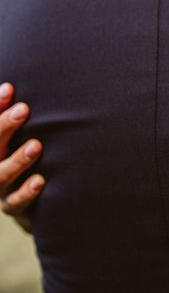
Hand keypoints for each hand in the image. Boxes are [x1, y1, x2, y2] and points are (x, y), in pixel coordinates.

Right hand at [0, 83, 44, 233]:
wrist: (33, 201)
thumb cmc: (29, 157)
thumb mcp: (21, 137)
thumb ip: (21, 117)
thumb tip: (21, 85)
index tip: (9, 88)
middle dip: (4, 126)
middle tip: (23, 109)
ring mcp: (0, 187)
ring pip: (1, 175)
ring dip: (18, 159)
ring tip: (37, 145)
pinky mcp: (13, 206)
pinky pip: (16, 202)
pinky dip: (27, 191)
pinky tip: (41, 180)